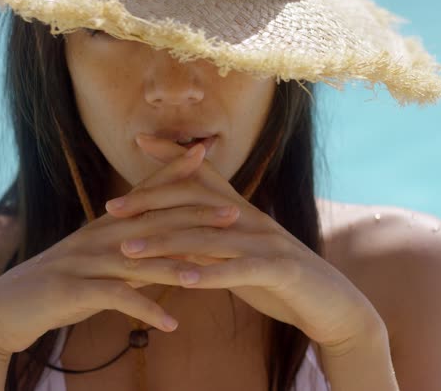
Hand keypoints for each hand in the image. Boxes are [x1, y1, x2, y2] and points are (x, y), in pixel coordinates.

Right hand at [0, 146, 240, 356]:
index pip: (148, 190)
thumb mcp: (105, 252)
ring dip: (181, 264)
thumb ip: (139, 244)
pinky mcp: (76, 290)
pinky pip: (117, 299)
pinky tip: (172, 322)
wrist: (16, 299)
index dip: (175, 170)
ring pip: (142, 259)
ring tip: (216, 269)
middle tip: (233, 212)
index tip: (205, 153)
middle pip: (155, 221)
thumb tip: (176, 243)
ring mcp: (89, 260)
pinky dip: (146, 310)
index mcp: (111, 221)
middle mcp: (103, 233)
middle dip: (196, 216)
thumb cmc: (70, 275)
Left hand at [107, 135, 384, 349]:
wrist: (327, 299)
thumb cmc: (277, 276)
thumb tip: (174, 234)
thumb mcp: (242, 250)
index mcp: (242, 211)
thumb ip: (212, 238)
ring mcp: (267, 243)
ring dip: (167, 244)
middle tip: (113, 208)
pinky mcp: (281, 270)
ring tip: (129, 249)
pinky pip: (241, 271)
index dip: (175, 155)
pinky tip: (181, 280)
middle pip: (197, 202)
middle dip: (153, 202)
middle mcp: (252, 219)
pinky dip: (210, 275)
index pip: (206, 174)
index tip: (141, 141)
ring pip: (209, 238)